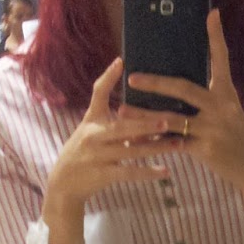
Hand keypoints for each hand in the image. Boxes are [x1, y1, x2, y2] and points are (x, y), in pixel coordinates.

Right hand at [43, 58, 179, 225]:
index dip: (108, 77)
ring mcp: (98, 155)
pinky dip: (149, 173)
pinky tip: (166, 171)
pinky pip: (130, 173)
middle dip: (146, 124)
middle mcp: (93, 135)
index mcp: (91, 119)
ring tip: (178, 144)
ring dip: (156, 148)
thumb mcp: (91, 128)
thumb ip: (112, 118)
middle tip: (167, 120)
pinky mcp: (103, 174)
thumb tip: (142, 108)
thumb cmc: (83, 150)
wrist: (64, 182)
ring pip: (132, 150)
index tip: (121, 61)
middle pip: (123, 126)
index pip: (98, 93)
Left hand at [126, 11, 243, 218]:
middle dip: (156, 83)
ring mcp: (212, 128)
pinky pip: (172, 144)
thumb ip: (209, 97)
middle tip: (132, 77)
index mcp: (226, 93)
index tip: (211, 13)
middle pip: (184, 88)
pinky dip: (153, 142)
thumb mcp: (228, 111)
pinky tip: (135, 141)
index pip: (221, 59)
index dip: (216, 37)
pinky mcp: (205, 149)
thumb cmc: (236, 135)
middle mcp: (221, 107)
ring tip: (123, 110)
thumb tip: (177, 84)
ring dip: (144, 115)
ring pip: (171, 119)